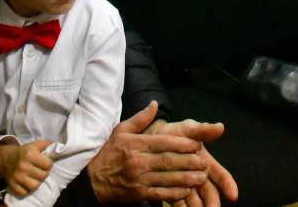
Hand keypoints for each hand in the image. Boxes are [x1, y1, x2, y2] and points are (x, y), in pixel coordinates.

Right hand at [0, 139, 52, 197]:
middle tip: (41, 170)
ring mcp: (17, 177)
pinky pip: (25, 193)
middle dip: (44, 173)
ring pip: (35, 186)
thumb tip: (61, 148)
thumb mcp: (36, 145)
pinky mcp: (12, 185)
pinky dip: (28, 190)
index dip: (49, 164)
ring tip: (35, 177)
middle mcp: (23, 166)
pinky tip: (28, 183)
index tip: (45, 163)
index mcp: (30, 154)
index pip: (48, 165)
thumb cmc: (25, 151)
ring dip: (37, 183)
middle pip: (43, 176)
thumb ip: (49, 145)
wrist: (6, 159)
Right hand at [86, 101, 216, 203]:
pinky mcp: (139, 194)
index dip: (182, 144)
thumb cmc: (110, 152)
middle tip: (205, 161)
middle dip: (189, 162)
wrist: (92, 180)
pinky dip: (175, 193)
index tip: (197, 144)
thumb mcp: (121, 131)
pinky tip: (187, 190)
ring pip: (167, 179)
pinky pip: (160, 194)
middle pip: (168, 161)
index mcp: (136, 144)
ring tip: (201, 177)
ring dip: (187, 178)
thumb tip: (155, 104)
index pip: (163, 143)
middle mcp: (138, 161)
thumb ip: (140, 118)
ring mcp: (139, 179)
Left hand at [152, 117, 238, 206]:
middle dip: (213, 203)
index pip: (220, 175)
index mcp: (206, 163)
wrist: (153, 138)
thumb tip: (220, 126)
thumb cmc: (174, 133)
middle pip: (210, 193)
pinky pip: (179, 203)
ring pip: (196, 201)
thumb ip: (203, 130)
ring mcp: (186, 185)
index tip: (233, 195)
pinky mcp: (172, 191)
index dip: (228, 184)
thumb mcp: (189, 129)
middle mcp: (198, 176)